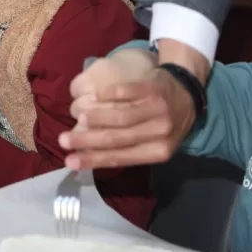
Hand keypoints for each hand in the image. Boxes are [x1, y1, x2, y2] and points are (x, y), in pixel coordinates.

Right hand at [60, 48, 196, 168]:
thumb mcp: (153, 142)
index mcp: (158, 152)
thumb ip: (126, 150)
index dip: (93, 160)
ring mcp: (158, 110)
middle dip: (87, 141)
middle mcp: (160, 133)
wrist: (188, 92)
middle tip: (63, 140)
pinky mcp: (153, 89)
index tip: (68, 161)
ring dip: (97, 117)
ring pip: (122, 116)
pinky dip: (108, 94)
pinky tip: (94, 95)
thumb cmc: (165, 122)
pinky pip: (127, 92)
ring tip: (78, 117)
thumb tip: (86, 159)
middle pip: (118, 138)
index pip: (121, 158)